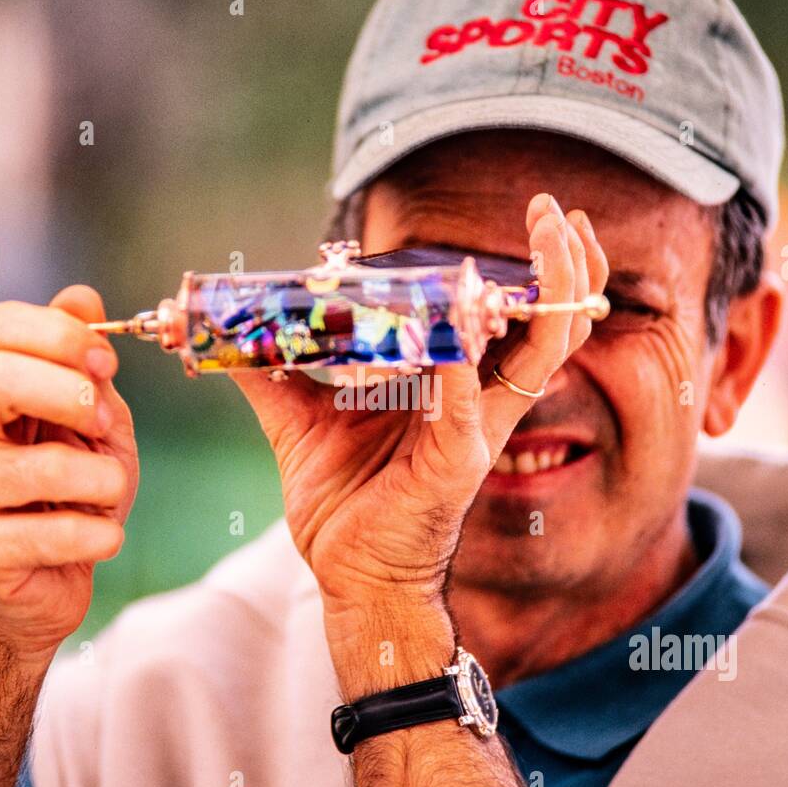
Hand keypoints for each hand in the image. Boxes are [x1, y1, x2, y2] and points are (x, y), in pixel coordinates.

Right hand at [0, 285, 138, 658]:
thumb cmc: (74, 494)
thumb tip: (82, 297)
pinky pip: (50, 533)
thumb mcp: (96, 423)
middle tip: (107, 428)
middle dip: (72, 396)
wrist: (45, 585)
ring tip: (110, 497)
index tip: (107, 363)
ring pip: (36, 468)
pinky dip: (97, 534)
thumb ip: (88, 366)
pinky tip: (103, 538)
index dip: (58, 333)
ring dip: (101, 481)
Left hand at [232, 195, 606, 691]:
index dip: (530, 271)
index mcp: (454, 390)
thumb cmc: (344, 503)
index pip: (510, 320)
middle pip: (545, 326)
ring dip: (548, 292)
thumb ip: (273, 372)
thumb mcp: (301, 423)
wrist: (350, 575)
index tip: (531, 218)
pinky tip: (457, 308)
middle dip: (561, 266)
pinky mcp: (457, 461)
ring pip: (537, 353)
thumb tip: (226, 330)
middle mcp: (477, 404)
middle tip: (554, 211)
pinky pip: (465, 399)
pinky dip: (460, 352)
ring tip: (554, 235)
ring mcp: (474, 431)